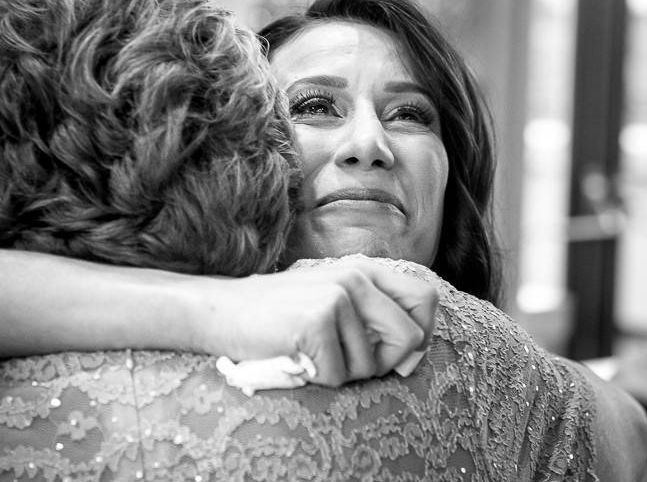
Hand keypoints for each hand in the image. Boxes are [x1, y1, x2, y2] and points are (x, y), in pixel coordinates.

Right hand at [196, 257, 437, 386]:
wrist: (221, 310)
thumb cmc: (279, 314)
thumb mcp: (330, 298)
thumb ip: (373, 313)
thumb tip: (414, 351)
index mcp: (364, 269)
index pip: (425, 299)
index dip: (421, 333)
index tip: (396, 352)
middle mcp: (356, 277)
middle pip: (410, 338)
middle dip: (386, 363)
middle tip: (349, 362)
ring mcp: (337, 297)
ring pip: (372, 365)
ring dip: (342, 372)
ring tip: (311, 352)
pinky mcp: (317, 321)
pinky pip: (338, 376)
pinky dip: (317, 378)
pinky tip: (296, 357)